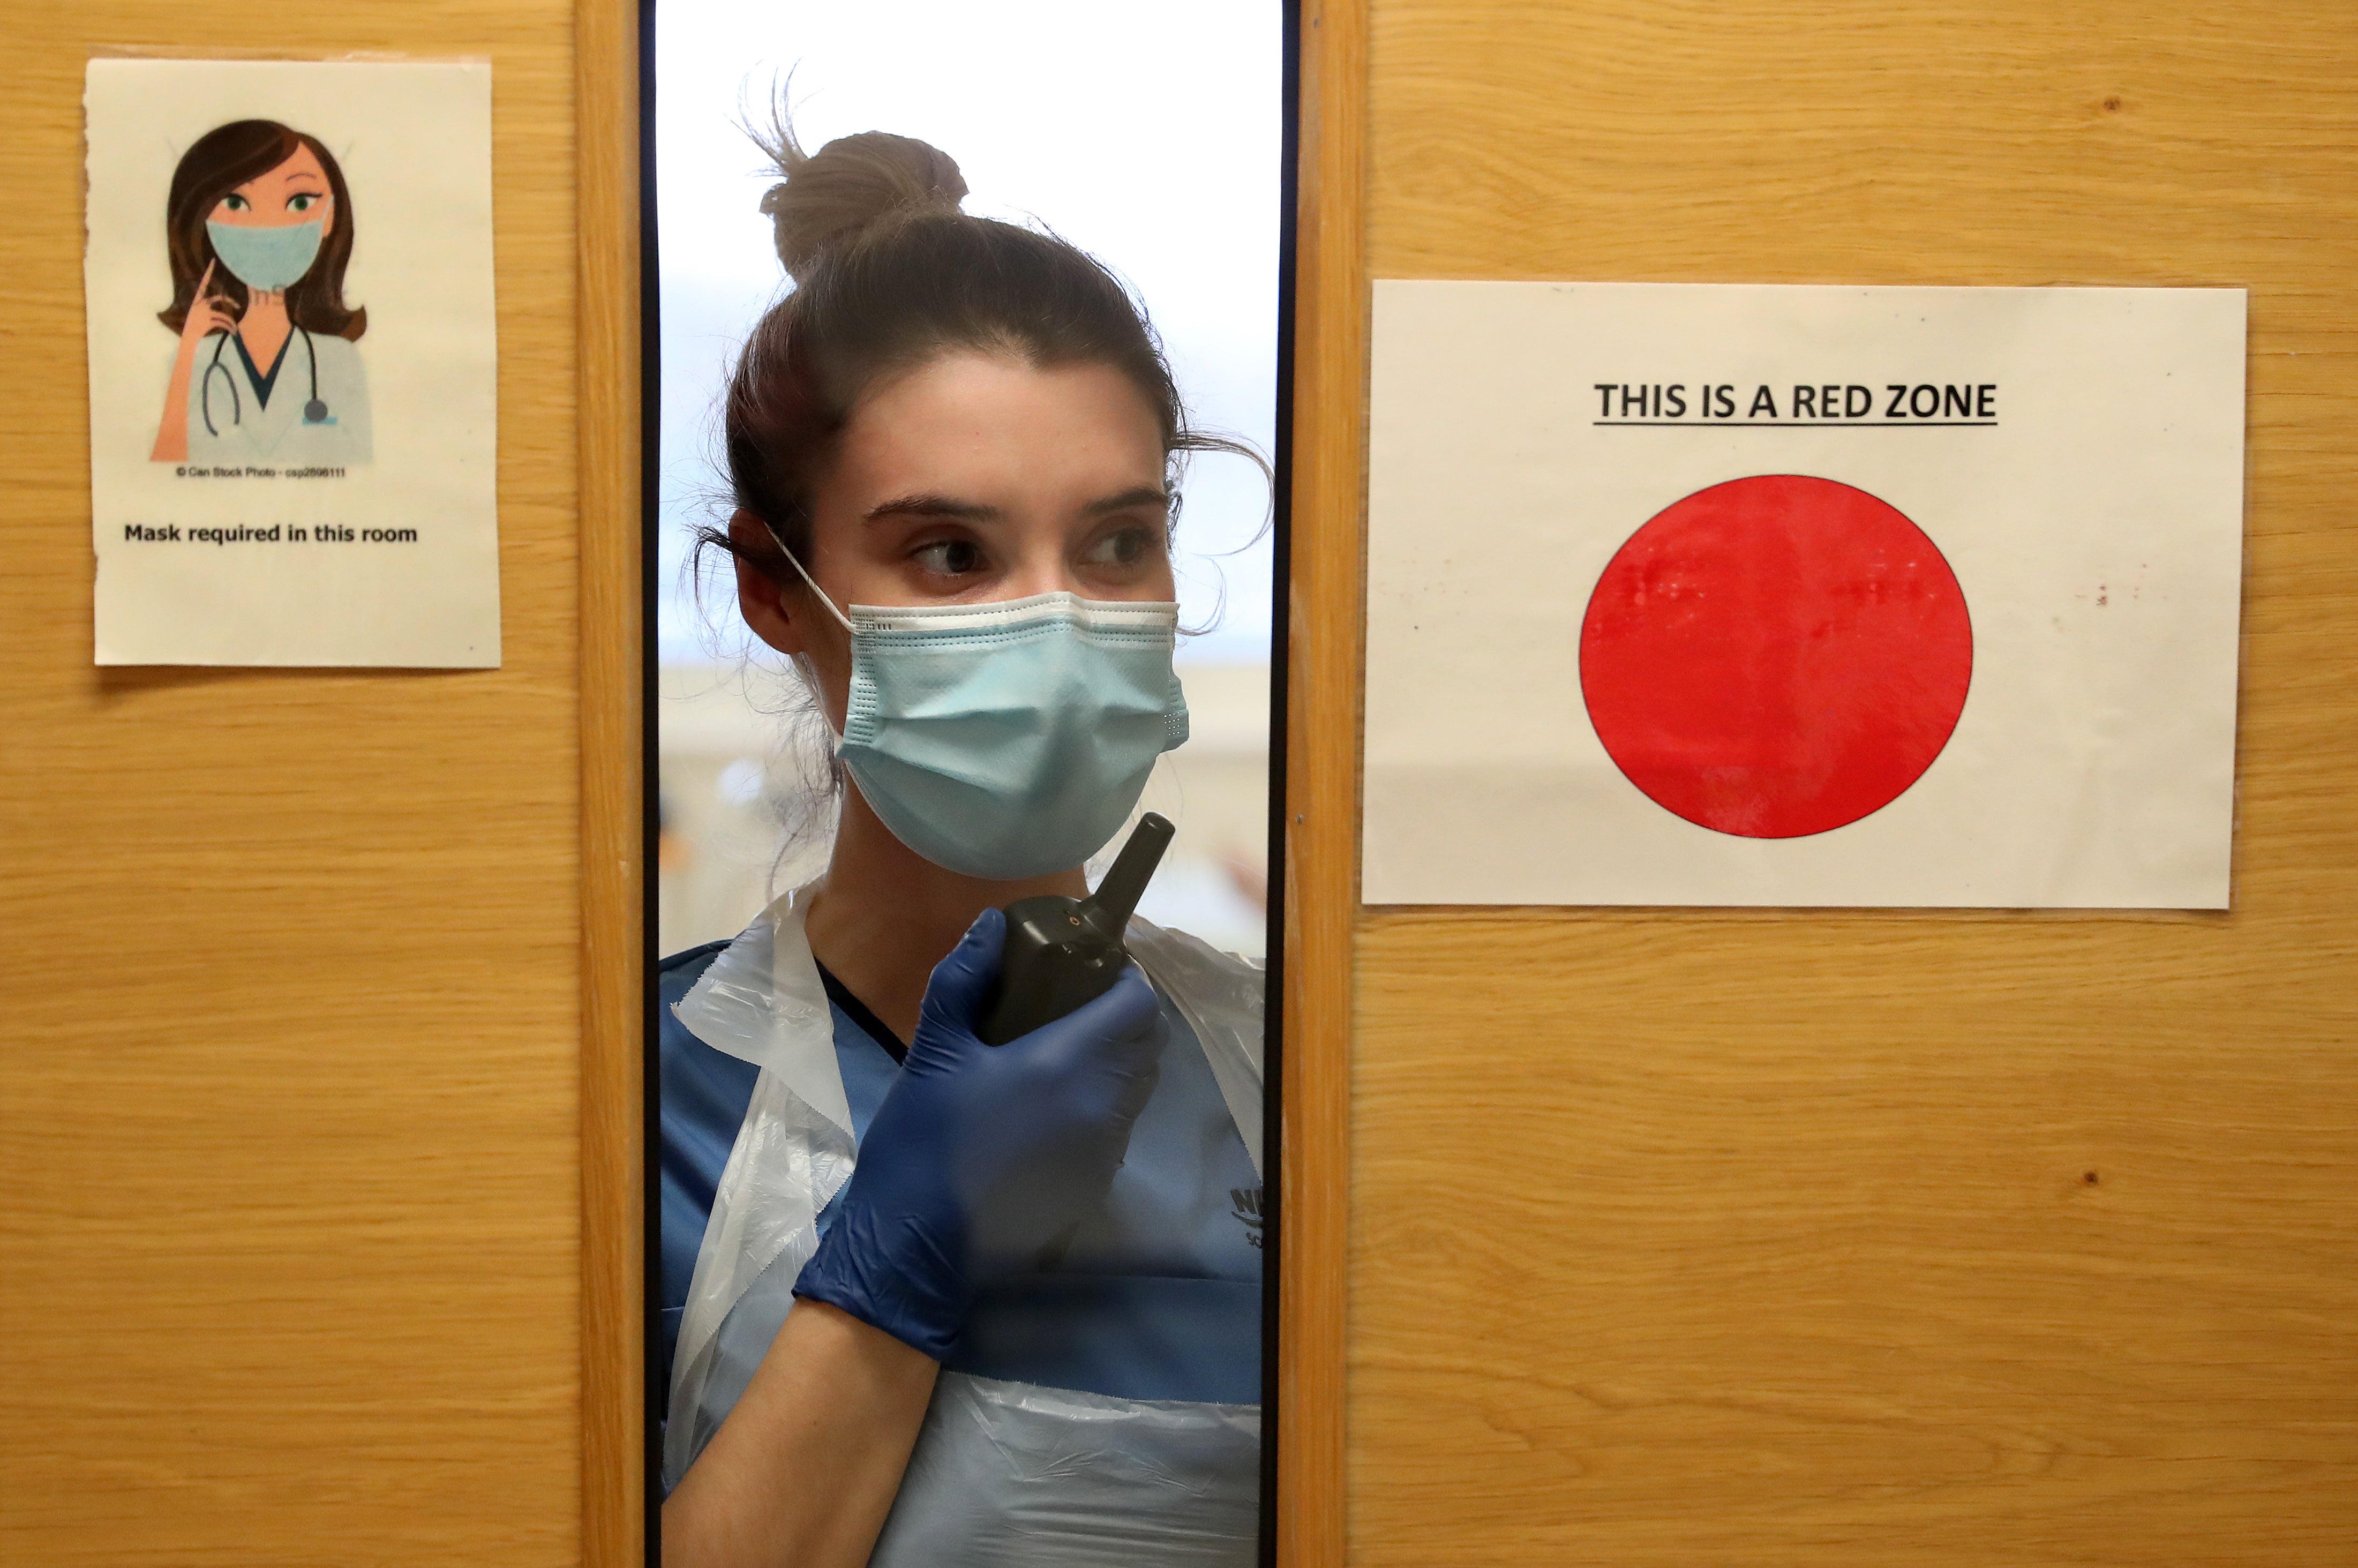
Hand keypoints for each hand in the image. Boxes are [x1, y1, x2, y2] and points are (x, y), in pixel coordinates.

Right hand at [178, 260, 237, 352]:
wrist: (189, 336)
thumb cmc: (198, 324)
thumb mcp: (205, 314)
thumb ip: (212, 307)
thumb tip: (223, 302)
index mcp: (198, 298)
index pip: (204, 282)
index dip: (209, 271)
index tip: (213, 260)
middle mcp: (200, 303)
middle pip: (220, 298)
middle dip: (230, 302)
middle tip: (239, 306)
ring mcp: (203, 312)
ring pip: (223, 314)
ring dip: (230, 323)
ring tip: (235, 329)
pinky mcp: (207, 321)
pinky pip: (222, 323)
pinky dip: (229, 328)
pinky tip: (233, 333)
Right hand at [793, 909, 1165, 1359]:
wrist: (914, 1244)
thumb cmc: (923, 1138)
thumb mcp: (936, 1048)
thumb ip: (965, 978)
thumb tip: (991, 924)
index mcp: (1070, 1063)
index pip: (1140, 1005)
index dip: (1126, 980)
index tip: (1093, 969)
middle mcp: (1104, 1106)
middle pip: (1147, 1045)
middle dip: (1123, 1017)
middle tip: (1074, 1005)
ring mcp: (1105, 1152)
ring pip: (1137, 1088)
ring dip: (1115, 1062)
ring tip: (1060, 1053)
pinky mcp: (1094, 1186)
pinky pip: (1117, 1128)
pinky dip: (1101, 1105)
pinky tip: (1049, 1108)